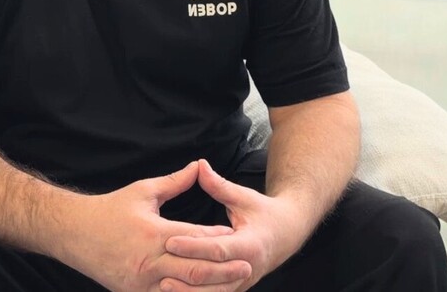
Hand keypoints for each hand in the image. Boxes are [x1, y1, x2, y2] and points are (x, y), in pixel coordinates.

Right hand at [60, 161, 253, 291]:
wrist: (74, 233)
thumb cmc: (110, 209)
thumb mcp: (142, 191)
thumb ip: (174, 182)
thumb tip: (199, 166)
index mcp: (153, 233)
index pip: (194, 237)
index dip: (217, 238)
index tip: (236, 235)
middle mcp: (148, 261)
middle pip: (194, 269)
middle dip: (222, 269)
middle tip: (247, 267)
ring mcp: (141, 282)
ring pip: (182, 290)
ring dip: (208, 289)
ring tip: (230, 285)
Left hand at [161, 160, 311, 290]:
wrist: (286, 235)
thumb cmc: (264, 213)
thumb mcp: (244, 197)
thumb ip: (220, 185)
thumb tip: (199, 166)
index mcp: (250, 245)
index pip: (218, 249)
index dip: (193, 246)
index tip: (170, 241)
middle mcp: (247, 268)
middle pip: (213, 276)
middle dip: (186, 272)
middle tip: (159, 266)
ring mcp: (241, 282)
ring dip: (188, 291)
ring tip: (163, 284)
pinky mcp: (235, 289)